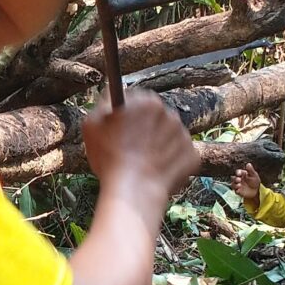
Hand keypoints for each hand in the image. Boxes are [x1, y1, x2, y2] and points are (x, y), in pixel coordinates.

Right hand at [82, 91, 196, 202]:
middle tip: (131, 149)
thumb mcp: (91, 124)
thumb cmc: (110, 158)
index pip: (138, 101)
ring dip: (159, 146)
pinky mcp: (192, 156)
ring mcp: (184, 136)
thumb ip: (104, 102)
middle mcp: (170, 114)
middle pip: (156, 119)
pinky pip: (180, 156)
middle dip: (145, 130)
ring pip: (169, 138)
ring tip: (143, 163)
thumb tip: (113, 93)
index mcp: (148, 102)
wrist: (134, 191)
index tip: (122, 128)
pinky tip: (156, 172)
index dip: (128, 115)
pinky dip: (170, 163)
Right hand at [234, 163, 260, 208]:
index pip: (238, 172)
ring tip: (239, 185)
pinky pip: (235, 190)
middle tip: (239, 180)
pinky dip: (236, 190)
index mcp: (242, 174)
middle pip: (233, 178)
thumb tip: (248, 164)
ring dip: (235, 184)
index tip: (239, 173)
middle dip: (235, 179)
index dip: (238, 172)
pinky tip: (239, 189)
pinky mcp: (238, 191)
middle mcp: (239, 179)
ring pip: (233, 184)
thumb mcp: (254, 175)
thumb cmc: (255, 181)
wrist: (256, 191)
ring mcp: (238, 185)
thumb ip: (250, 170)